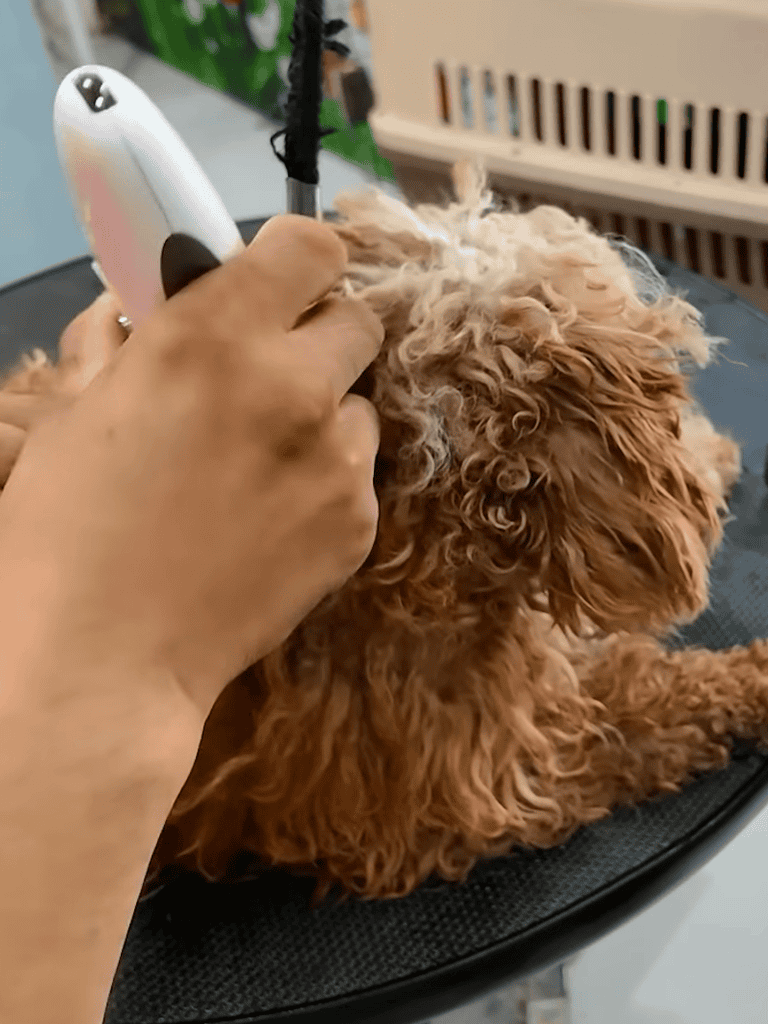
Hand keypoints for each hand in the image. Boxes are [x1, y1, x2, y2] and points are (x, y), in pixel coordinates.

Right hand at [0, 214, 383, 723]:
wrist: (103, 657)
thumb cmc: (66, 531)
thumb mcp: (75, 411)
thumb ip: (119, 339)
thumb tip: (137, 303)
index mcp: (212, 335)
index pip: (312, 247)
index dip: (297, 258)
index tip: (279, 280)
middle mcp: (292, 385)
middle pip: (358, 319)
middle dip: (319, 335)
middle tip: (274, 370)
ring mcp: (336, 458)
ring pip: (360, 403)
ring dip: (325, 414)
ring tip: (265, 461)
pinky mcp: (358, 522)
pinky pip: (358, 472)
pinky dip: (326, 480)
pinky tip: (272, 518)